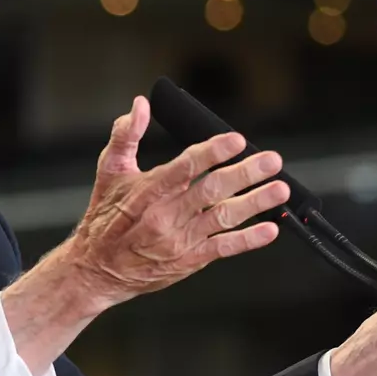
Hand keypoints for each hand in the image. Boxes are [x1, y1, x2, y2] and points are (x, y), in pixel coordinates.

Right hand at [1, 96, 290, 375]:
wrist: (96, 270)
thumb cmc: (104, 218)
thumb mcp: (109, 171)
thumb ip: (126, 135)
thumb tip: (140, 105)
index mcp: (148, 191)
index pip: (186, 166)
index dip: (214, 152)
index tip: (236, 140)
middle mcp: (166, 215)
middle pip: (213, 190)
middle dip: (246, 173)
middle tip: (272, 160)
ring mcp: (179, 240)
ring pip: (224, 218)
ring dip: (256, 203)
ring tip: (280, 189)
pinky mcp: (188, 261)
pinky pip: (223, 249)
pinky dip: (248, 240)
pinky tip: (270, 229)